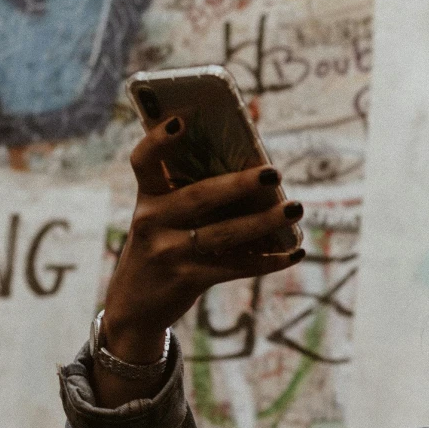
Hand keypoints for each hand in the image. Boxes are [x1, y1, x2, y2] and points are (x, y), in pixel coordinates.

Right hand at [96, 116, 302, 396]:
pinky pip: (235, 267)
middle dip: (239, 184)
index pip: (143, 162)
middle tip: (274, 173)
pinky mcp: (187, 279)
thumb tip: (253, 166)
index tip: (180, 121)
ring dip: (264, 222)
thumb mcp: (163, 217)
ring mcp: (169, 253)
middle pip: (199, 197)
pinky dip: (268, 260)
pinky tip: (294, 252)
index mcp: (147, 198)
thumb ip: (193, 191)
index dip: (158, 140)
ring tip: (295, 209)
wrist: (133, 306)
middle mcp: (153, 222)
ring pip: (224, 234)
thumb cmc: (161, 245)